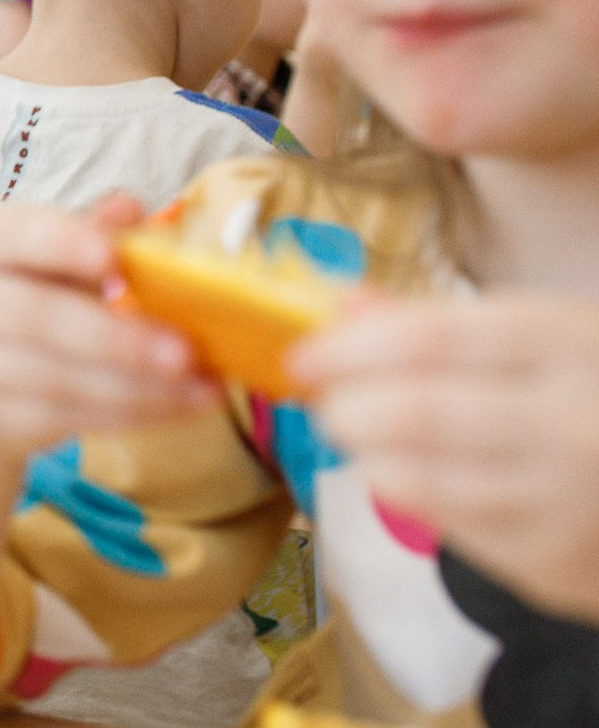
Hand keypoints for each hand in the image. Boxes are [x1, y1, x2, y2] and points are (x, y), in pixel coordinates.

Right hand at [0, 196, 218, 467]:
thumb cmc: (20, 297)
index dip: (60, 243)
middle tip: (183, 350)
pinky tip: (175, 406)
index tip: (113, 257)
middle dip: (114, 337)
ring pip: (54, 379)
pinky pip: (61, 418)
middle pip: (32, 317)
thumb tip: (132, 210)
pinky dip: (126, 414)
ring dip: (135, 386)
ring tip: (196, 386)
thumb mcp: (46, 256)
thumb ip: (88, 231)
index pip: (10, 235)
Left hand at [292, 295, 598, 622]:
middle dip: (347, 404)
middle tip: (326, 398)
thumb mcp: (553, 336)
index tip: (303, 353)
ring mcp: (566, 504)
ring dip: (365, 451)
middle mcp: (575, 426)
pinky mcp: (554, 569)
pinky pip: (448, 527)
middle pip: (417, 413)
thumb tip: (345, 304)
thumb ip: (447, 323)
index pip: (434, 341)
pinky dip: (407, 493)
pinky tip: (402, 470)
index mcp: (575, 346)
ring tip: (355, 429)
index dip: (351, 346)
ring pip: (419, 478)